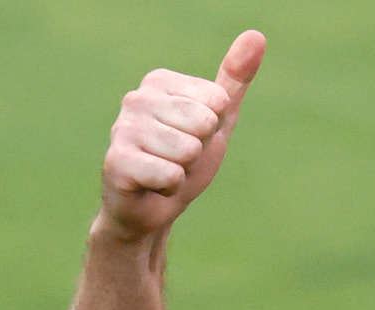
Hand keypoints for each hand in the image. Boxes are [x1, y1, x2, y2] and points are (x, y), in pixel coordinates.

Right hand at [96, 30, 266, 242]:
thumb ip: (235, 79)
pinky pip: (171, 175)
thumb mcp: (218, 118)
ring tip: (166, 170)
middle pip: (204, 123)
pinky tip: (154, 185)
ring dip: (185, 170)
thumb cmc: (185, 160)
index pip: (217, 101)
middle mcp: (136, 98)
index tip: (193, 137)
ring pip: (189, 151)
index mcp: (159, 82)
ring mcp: (122, 128)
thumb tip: (257, 35)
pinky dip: (171, 188)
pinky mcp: (117, 162)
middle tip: (181, 159)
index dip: (214, 128)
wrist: (153, 208)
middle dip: (201, 151)